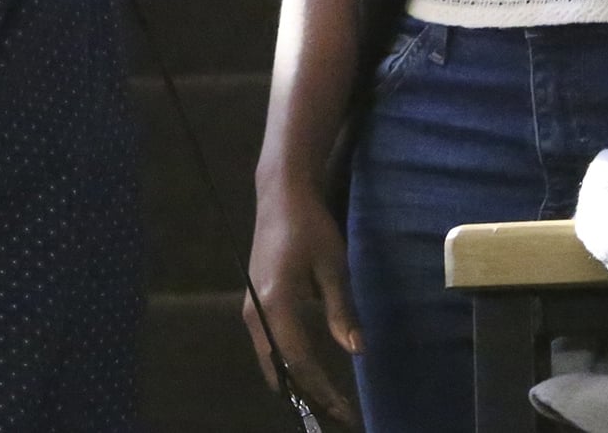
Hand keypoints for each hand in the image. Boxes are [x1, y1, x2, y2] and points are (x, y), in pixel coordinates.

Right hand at [246, 177, 360, 425]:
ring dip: (296, 380)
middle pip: (279, 367)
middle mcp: (256, 311)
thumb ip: (341, 311)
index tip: (345, 411)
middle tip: (338, 413)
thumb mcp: (333, 267)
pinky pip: (268, 345)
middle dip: (307, 394)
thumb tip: (356, 351)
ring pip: (271, 359)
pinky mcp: (254, 303)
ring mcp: (250, 308)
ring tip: (326, 399)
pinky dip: (288, 363)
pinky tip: (309, 370)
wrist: (280, 196)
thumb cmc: (310, 227)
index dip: (322, 389)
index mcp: (275, 303)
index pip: (298, 359)